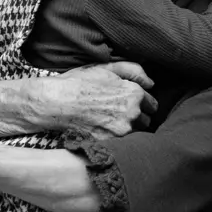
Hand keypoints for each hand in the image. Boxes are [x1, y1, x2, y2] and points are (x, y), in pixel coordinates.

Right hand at [31, 63, 157, 136]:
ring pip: (134, 133)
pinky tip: (103, 129)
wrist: (58, 102)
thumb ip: (134, 71)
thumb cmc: (81, 82)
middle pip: (145, 121)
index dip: (143, 103)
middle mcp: (132, 114)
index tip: (132, 103)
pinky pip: (121, 143)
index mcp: (135, 94)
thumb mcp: (108, 68)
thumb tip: (151, 83)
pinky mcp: (110, 143)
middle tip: (119, 112)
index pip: (152, 105)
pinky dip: (115, 138)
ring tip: (111, 121)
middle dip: (137, 117)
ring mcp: (121, 131)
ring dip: (127, 129)